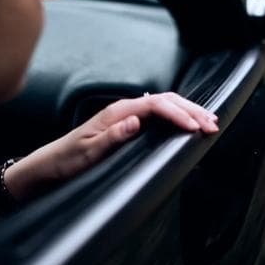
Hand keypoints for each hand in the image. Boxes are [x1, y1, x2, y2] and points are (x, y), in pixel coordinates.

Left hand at [7, 93, 217, 198]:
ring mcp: (127, 115)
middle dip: (192, 110)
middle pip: (166, 100)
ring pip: (165, 105)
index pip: (156, 104)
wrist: (51, 164)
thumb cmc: (68, 160)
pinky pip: (159, 114)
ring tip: (208, 121)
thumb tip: (136, 121)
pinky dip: (178, 116)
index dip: (178, 114)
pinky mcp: (128, 124)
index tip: (194, 128)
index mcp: (118, 112)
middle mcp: (125, 109)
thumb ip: (112, 136)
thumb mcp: (88, 152)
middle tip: (213, 123)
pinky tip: (188, 122)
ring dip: (188, 111)